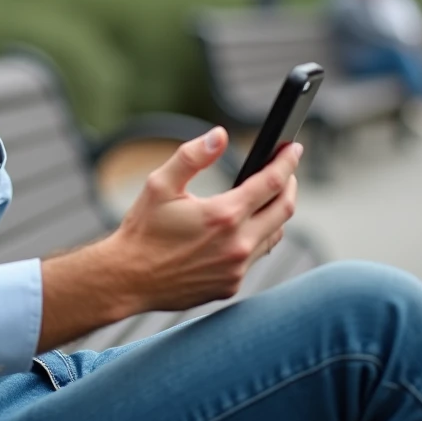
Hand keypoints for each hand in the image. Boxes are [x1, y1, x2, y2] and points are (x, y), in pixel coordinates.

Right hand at [102, 127, 299, 313]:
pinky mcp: (231, 285)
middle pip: (284, 209)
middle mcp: (237, 244)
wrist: (128, 279)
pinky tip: (243, 228)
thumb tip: (220, 135)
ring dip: (275, 213)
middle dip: (289, 185)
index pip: (272, 183)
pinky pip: (255, 257)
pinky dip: (257, 238)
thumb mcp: (160, 184)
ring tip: (266, 197)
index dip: (287, 163)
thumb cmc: (142, 230)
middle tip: (286, 171)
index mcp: (224, 215)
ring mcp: (236, 269)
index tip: (293, 149)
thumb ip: (192, 156)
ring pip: (274, 235)